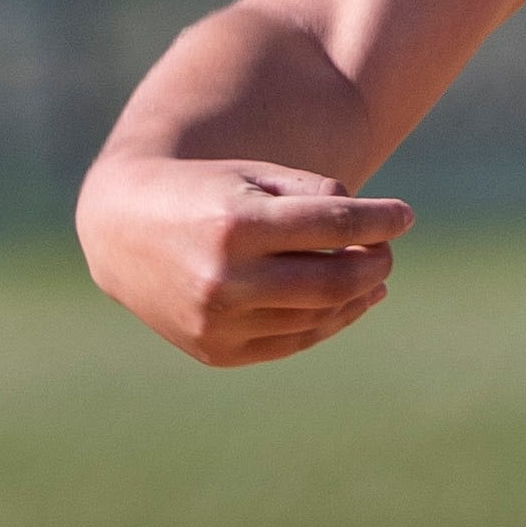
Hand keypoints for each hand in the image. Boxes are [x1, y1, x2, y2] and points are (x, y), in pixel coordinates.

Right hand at [77, 156, 411, 365]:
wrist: (120, 231)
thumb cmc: (202, 192)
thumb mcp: (253, 176)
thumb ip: (314, 193)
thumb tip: (376, 230)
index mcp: (236, 224)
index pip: (333, 226)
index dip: (379, 221)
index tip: (405, 216)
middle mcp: (226, 278)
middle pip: (334, 280)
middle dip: (373, 264)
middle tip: (387, 252)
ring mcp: (219, 322)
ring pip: (317, 316)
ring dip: (357, 296)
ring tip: (374, 277)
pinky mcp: (216, 350)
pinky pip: (292, 341)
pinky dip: (328, 322)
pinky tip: (348, 302)